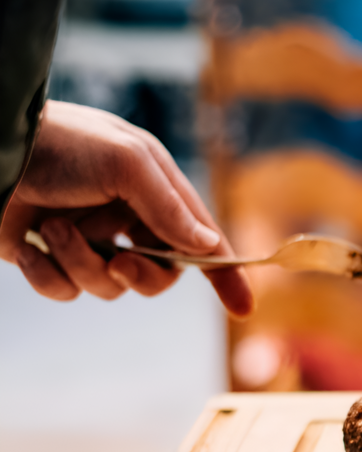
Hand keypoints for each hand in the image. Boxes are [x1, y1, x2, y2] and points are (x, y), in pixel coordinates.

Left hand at [0, 101, 252, 315]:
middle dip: (141, 275)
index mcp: (152, 190)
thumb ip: (170, 207)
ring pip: (109, 286)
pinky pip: (65, 290)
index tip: (242, 307)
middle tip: (120, 263)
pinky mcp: (50, 257)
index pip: (201, 239)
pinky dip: (47, 274)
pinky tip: (29, 245)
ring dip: (81, 264)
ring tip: (53, 229)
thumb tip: (208, 246)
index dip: (224, 273)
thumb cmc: (58, 144)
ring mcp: (87, 239)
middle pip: (159, 274)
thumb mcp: (126, 164)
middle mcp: (124, 217)